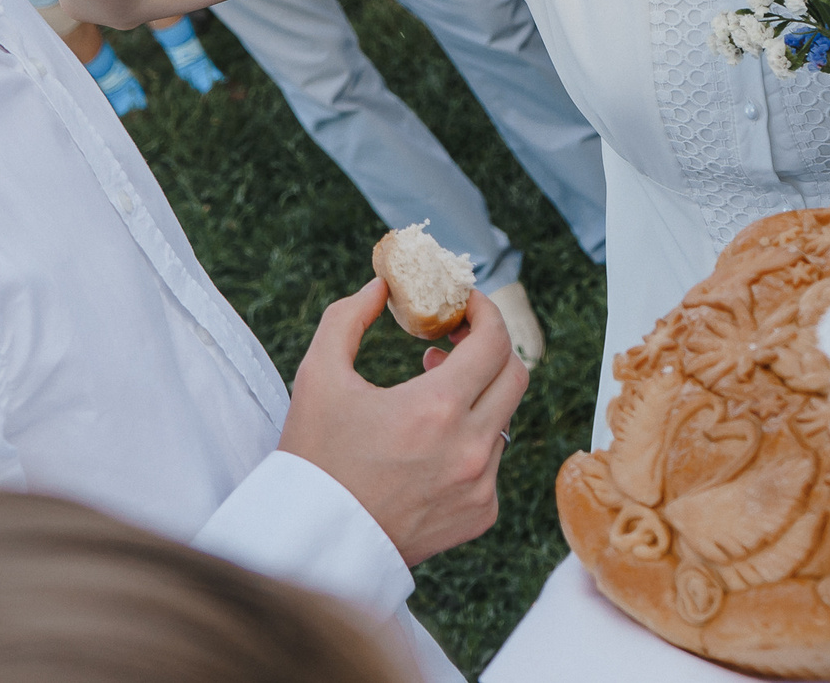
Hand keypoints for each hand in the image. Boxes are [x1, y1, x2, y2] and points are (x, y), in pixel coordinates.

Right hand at [278, 281, 527, 565]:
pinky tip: (430, 445)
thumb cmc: (315, 457)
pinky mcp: (481, 514)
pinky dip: (469, 442)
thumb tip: (381, 287)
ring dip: (476, 396)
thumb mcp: (318, 375)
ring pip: (502, 418)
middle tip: (456, 339)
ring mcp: (480, 485)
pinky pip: (492, 461)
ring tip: (431, 392)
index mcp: (436, 408)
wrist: (316, 542)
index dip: (484, 312)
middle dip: (490, 347)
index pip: (494, 340)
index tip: (463, 304)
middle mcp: (470, 448)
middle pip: (514, 374)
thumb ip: (348, 317)